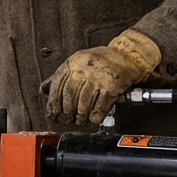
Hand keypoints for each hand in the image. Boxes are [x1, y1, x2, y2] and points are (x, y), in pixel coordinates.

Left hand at [45, 29, 160, 124]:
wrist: (127, 56)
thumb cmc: (101, 61)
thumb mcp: (79, 61)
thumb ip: (66, 75)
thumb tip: (49, 94)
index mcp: (74, 61)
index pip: (58, 84)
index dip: (53, 102)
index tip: (52, 113)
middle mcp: (84, 68)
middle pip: (69, 95)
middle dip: (66, 111)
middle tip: (66, 119)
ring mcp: (99, 77)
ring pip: (83, 103)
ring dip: (80, 116)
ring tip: (79, 121)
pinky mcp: (112, 86)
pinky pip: (100, 106)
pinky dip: (95, 116)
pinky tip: (93, 118)